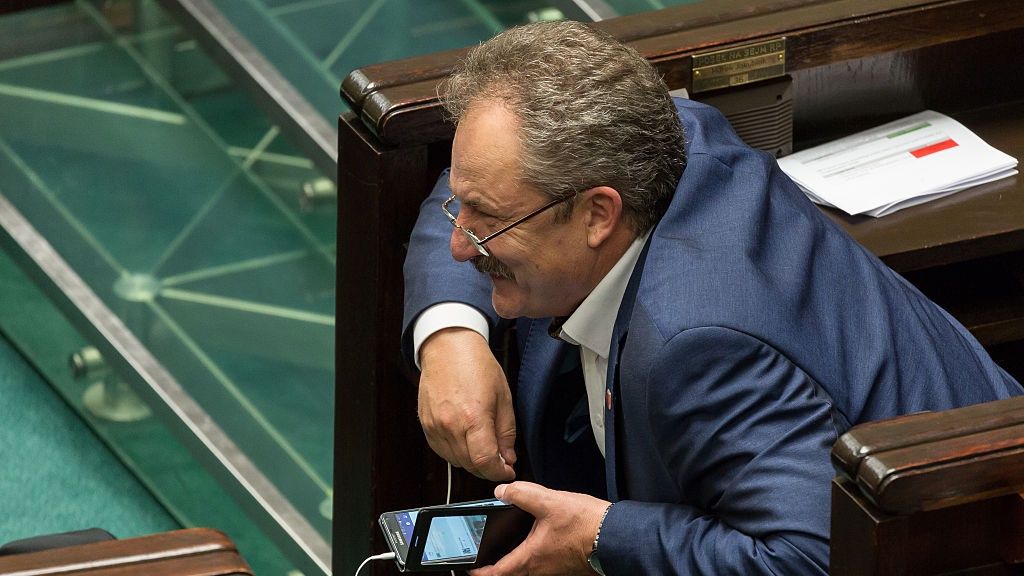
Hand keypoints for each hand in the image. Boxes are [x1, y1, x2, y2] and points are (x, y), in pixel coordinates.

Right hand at [418, 327, 516, 480]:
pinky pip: (441, 451)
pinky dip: (456, 453)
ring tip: (483, 447)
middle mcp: (450, 425)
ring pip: (455, 461)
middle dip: (488, 468)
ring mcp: (435, 426)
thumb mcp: (503, 396)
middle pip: (470, 465)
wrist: (448, 347)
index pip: (484, 461)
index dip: (499, 472)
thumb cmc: (476, 365)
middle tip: (500, 460)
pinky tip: (466, 441)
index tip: (507, 471)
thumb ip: (506, 432)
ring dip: (472, 462)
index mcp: (473, 417)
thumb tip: (508, 457)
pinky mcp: (425, 425)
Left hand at [471, 482, 610, 575]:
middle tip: (488, 558)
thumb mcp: (548, 502)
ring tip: (511, 548)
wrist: (616, 536)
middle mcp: (541, 570)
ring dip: (517, 562)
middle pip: (512, 574)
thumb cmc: (586, 524)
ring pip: (529, 571)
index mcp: (531, 558)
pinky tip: (538, 542)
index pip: (497, 573)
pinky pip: (545, 567)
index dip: (480, 571)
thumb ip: (521, 494)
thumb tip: (501, 492)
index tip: (470, 568)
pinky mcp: (568, 566)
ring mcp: (556, 571)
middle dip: (498, 568)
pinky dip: (535, 558)